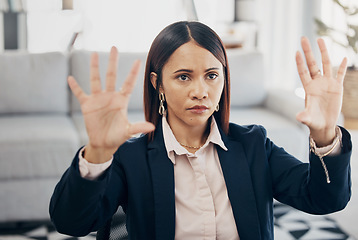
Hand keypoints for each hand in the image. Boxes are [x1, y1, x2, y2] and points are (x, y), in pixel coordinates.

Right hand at [68, 47, 154, 162]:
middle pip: (111, 75)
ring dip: (94, 67)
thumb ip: (138, 127)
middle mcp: (110, 96)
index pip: (128, 83)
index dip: (133, 72)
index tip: (138, 60)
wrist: (103, 143)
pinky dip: (75, 86)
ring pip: (95, 80)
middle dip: (112, 62)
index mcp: (121, 100)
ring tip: (94, 54)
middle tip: (114, 47)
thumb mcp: (128, 131)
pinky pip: (80, 93)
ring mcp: (98, 99)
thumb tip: (151, 127)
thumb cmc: (117, 136)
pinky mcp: (87, 105)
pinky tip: (70, 78)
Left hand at [295, 37, 346, 146]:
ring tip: (321, 39)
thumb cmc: (313, 121)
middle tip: (303, 38)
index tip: (297, 51)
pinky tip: (345, 58)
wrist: (323, 125)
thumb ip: (304, 116)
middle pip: (312, 63)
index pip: (303, 72)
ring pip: (326, 64)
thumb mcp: (308, 119)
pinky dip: (343, 67)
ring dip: (324, 52)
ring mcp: (327, 84)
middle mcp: (317, 83)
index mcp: (308, 88)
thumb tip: (299, 117)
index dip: (300, 62)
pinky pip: (340, 75)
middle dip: (308, 51)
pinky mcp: (337, 88)